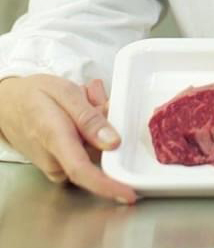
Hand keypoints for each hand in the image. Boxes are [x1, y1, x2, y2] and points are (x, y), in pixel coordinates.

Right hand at [0, 74, 136, 202]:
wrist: (8, 105)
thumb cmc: (34, 95)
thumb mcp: (64, 92)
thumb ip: (89, 118)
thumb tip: (113, 143)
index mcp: (55, 139)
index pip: (82, 170)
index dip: (108, 185)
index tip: (128, 194)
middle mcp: (55, 161)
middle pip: (98, 152)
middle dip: (106, 122)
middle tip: (93, 94)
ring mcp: (56, 167)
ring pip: (94, 149)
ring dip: (97, 123)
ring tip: (83, 97)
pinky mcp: (60, 167)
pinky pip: (86, 150)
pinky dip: (90, 130)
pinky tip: (80, 110)